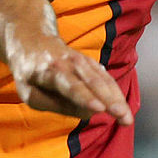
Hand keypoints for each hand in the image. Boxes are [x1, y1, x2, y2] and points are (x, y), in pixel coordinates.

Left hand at [6, 35, 133, 124]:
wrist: (31, 38)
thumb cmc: (29, 72)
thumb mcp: (30, 93)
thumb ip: (55, 104)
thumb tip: (88, 112)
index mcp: (49, 70)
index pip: (70, 86)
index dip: (85, 98)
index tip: (100, 109)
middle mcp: (69, 62)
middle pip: (93, 82)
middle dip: (111, 100)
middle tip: (124, 118)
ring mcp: (82, 60)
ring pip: (103, 79)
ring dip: (118, 99)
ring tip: (128, 118)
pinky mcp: (91, 62)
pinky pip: (106, 78)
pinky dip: (115, 93)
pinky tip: (123, 108)